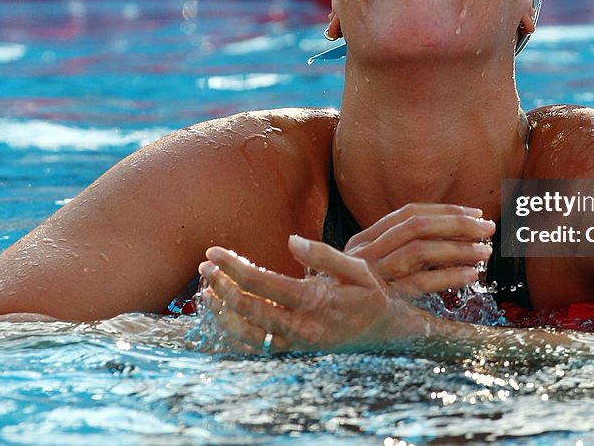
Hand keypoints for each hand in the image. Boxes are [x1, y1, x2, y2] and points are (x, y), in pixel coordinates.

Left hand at [198, 236, 433, 353]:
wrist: (389, 334)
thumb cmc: (372, 296)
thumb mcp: (357, 269)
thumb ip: (323, 254)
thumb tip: (291, 241)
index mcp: (314, 301)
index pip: (261, 283)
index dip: (233, 267)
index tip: (214, 252)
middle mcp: (302, 327)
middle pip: (248, 308)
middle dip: (221, 286)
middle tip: (204, 267)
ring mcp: (296, 344)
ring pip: (246, 334)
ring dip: (222, 312)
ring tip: (207, 291)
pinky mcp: (294, 353)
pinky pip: (256, 348)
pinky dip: (233, 334)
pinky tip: (222, 316)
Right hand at [343, 203, 494, 297]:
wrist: (309, 326)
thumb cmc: (344, 300)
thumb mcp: (363, 270)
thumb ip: (394, 255)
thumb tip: (441, 243)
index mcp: (364, 239)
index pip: (409, 213)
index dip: (444, 210)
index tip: (475, 213)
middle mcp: (365, 251)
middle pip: (417, 226)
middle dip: (457, 224)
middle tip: (489, 228)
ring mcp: (371, 274)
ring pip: (419, 251)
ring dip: (457, 249)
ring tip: (485, 252)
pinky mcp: (379, 299)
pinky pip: (418, 283)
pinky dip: (447, 277)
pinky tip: (470, 276)